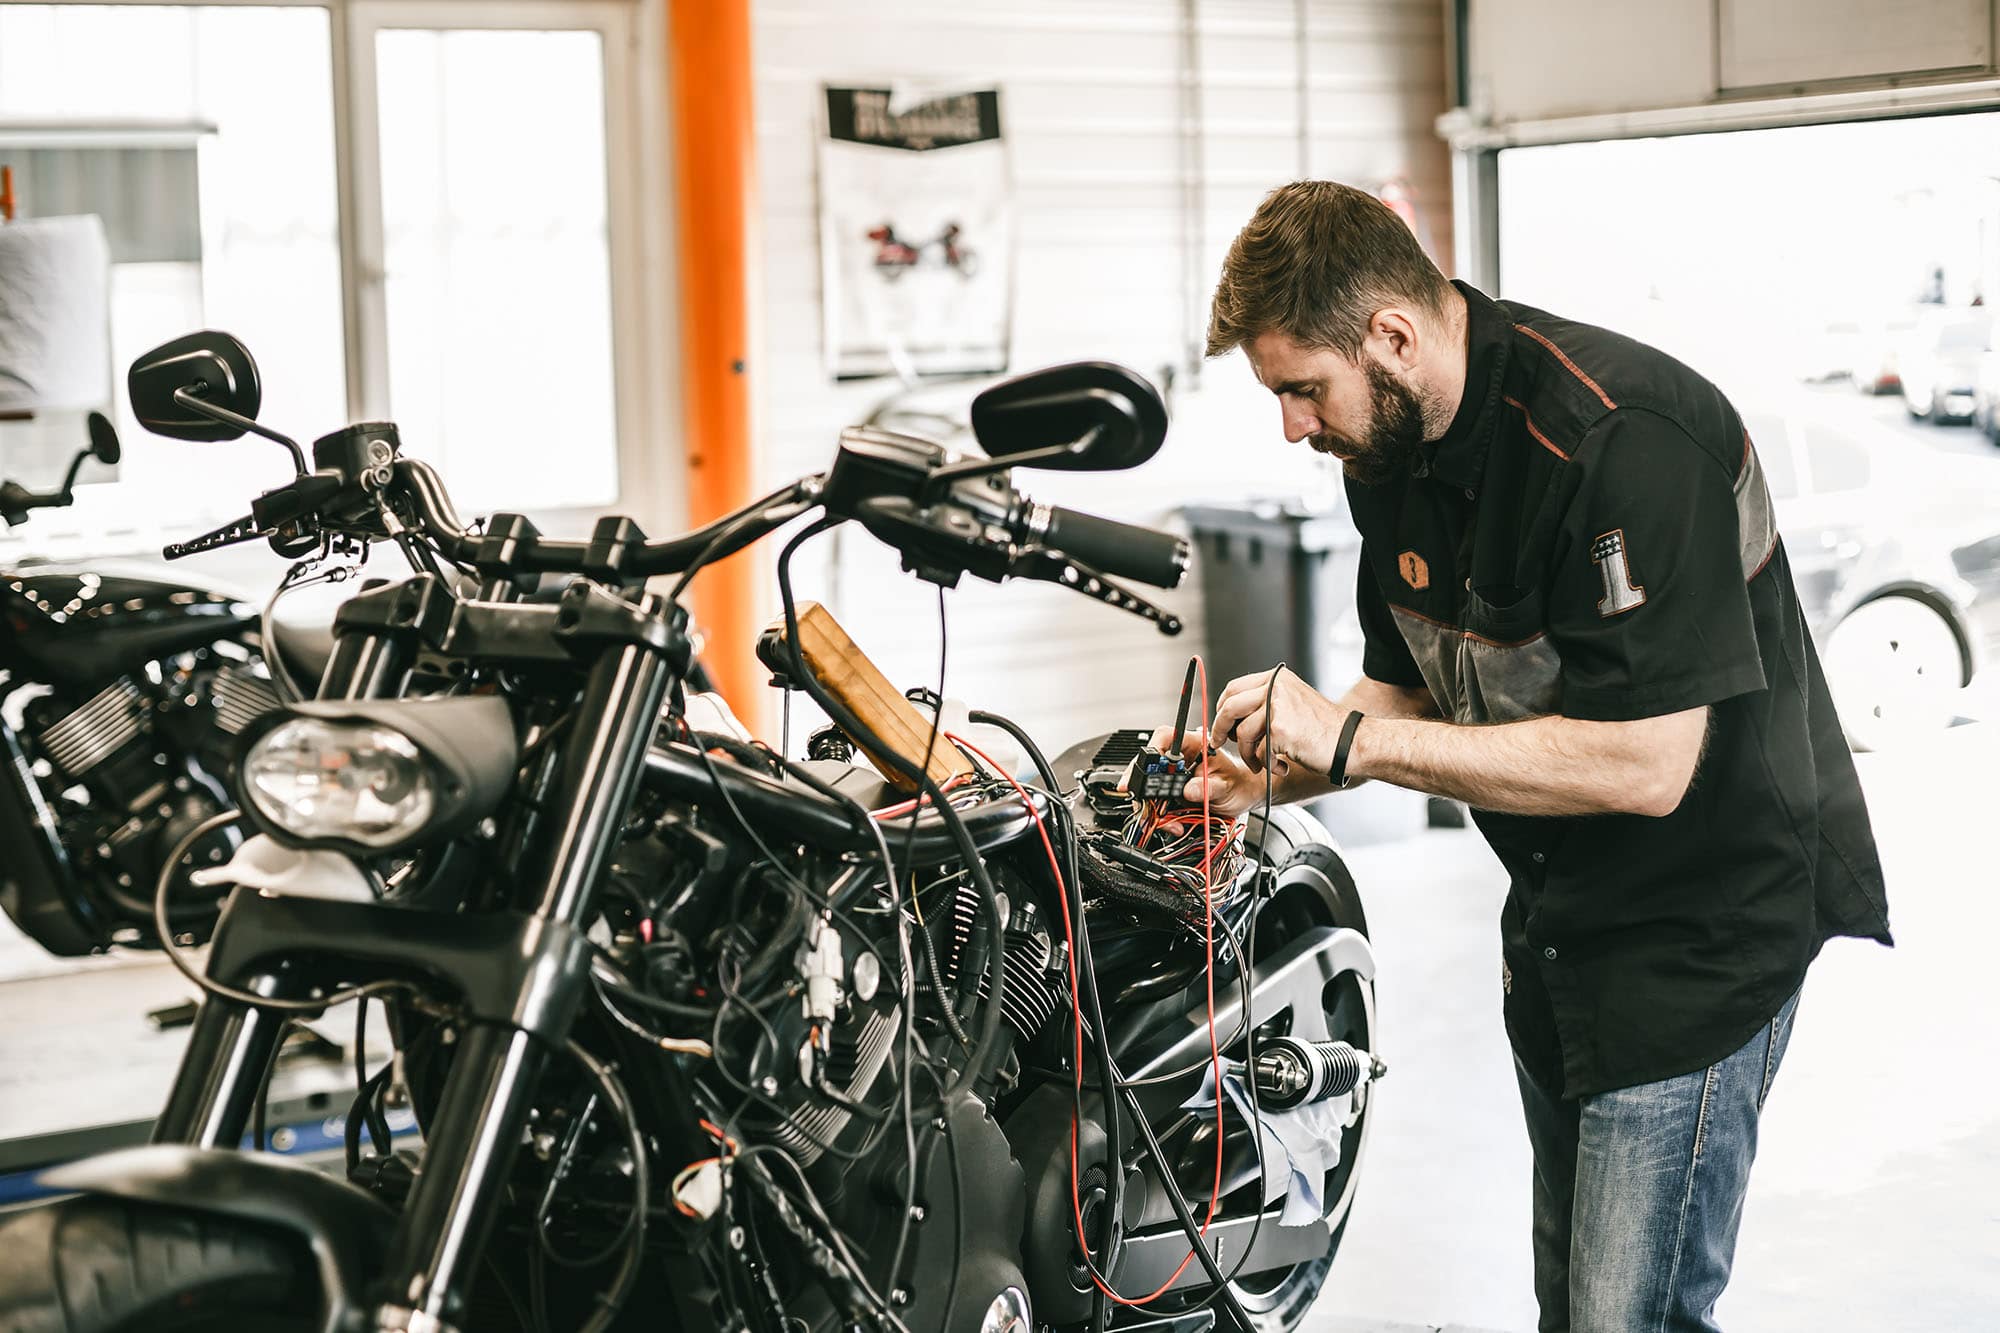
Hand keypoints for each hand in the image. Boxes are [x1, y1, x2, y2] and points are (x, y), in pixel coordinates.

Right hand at [1146, 725, 1269, 818]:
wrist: (1243, 797)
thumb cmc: (1238, 784)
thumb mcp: (1226, 786)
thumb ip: (1208, 788)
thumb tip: (1189, 790)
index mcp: (1193, 745)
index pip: (1165, 738)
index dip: (1152, 750)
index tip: (1147, 769)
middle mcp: (1179, 760)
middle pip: (1149, 764)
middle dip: (1145, 786)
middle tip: (1148, 801)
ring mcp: (1172, 777)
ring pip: (1148, 787)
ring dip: (1153, 806)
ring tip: (1168, 820)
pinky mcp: (1170, 794)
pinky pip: (1156, 804)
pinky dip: (1160, 817)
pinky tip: (1173, 824)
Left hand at [1209, 666, 1348, 779]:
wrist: (1349, 742)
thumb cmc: (1321, 730)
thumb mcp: (1291, 703)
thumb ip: (1263, 704)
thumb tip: (1228, 717)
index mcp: (1276, 678)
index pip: (1234, 688)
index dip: (1221, 708)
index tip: (1220, 725)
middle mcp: (1275, 687)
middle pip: (1230, 707)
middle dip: (1219, 729)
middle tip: (1217, 744)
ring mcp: (1277, 706)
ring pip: (1241, 733)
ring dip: (1247, 754)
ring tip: (1261, 763)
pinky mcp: (1280, 728)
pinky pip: (1257, 751)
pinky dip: (1266, 765)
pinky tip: (1281, 767)